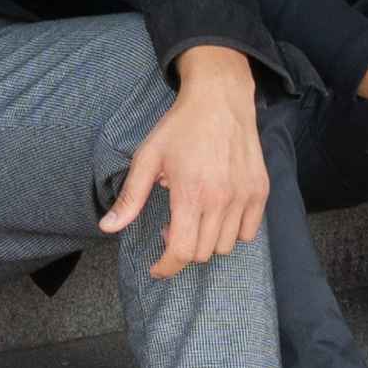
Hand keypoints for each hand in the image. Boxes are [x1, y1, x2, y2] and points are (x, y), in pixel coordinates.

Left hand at [99, 54, 268, 275]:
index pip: (182, 252)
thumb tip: (107, 227)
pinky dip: (232, 232)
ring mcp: (245, 197)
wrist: (220, 98)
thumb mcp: (147, 157)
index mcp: (190, 193)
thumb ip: (130, 197)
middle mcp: (221, 199)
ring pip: (226, 246)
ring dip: (207, 241)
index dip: (166, 267)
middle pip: (203, 253)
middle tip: (170, 228)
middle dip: (182, 249)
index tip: (156, 268)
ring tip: (194, 217)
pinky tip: (217, 212)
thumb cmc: (180, 127)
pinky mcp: (260, 191)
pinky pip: (248, 233)